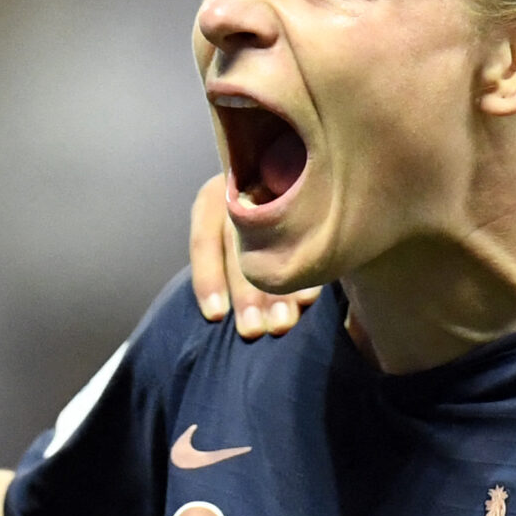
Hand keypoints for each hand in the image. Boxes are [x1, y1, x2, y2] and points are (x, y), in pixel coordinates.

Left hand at [188, 175, 319, 337]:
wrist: (286, 184)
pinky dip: (307, 272)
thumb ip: (219, 264)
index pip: (205, 240)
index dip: (208, 279)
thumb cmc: (243, 229)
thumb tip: (215, 314)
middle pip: (241, 244)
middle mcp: (244, 189)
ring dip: (279, 290)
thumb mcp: (225, 236)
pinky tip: (306, 300)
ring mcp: (279, 191)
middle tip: (251, 330)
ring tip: (281, 324)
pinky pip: (311, 238)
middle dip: (246, 293)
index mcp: (214, 198)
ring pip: (277, 243)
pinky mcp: (310, 200)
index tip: (216, 315)